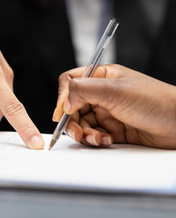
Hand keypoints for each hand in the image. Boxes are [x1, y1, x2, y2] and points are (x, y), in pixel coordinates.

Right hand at [53, 64, 175, 148]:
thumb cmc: (155, 101)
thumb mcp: (115, 91)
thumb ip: (84, 91)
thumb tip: (63, 101)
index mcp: (102, 76)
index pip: (71, 82)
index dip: (63, 97)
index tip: (62, 113)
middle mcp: (102, 93)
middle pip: (72, 106)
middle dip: (72, 121)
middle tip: (77, 133)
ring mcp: (108, 112)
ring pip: (82, 123)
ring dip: (84, 133)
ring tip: (96, 139)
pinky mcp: (114, 130)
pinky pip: (94, 135)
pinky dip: (95, 140)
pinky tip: (105, 141)